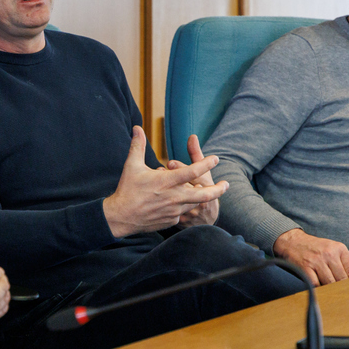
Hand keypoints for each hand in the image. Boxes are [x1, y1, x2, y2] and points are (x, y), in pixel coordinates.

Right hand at [103, 126, 228, 237]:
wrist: (121, 217)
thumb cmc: (127, 189)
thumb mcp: (132, 166)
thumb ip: (137, 146)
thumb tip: (137, 128)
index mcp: (166, 181)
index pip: (192, 171)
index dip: (206, 164)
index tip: (215, 159)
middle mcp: (173, 197)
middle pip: (203, 194)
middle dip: (218, 190)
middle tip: (227, 184)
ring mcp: (173, 211)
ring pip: (193, 203)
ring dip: (197, 196)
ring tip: (197, 190)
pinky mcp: (171, 221)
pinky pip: (182, 212)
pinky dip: (181, 206)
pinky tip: (174, 202)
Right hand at [273, 228, 348, 285]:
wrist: (292, 241)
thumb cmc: (314, 248)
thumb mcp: (332, 249)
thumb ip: (342, 262)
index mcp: (339, 248)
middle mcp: (329, 253)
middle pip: (342, 279)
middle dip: (341, 287)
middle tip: (340, 293)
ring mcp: (316, 261)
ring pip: (330, 283)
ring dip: (329, 289)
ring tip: (329, 291)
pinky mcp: (305, 268)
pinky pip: (316, 284)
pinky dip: (318, 288)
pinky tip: (318, 288)